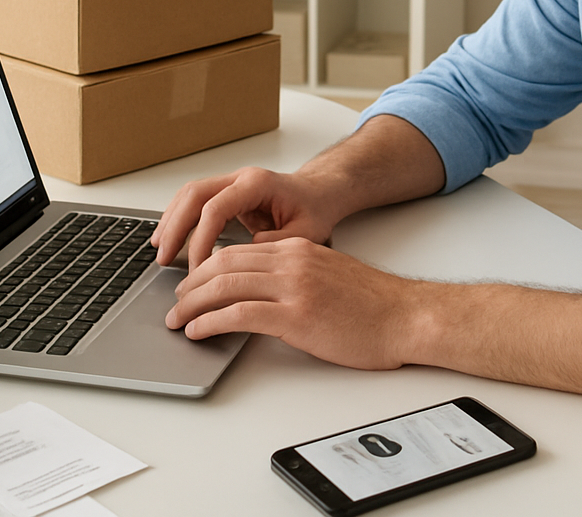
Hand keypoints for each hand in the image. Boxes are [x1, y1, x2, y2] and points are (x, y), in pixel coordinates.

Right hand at [151, 166, 341, 267]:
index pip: (216, 208)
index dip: (200, 239)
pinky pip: (194, 200)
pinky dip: (178, 217)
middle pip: (194, 195)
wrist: (319, 194)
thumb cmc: (314, 210)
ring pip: (189, 194)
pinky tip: (170, 235)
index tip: (196, 267)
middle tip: (163, 257)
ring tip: (160, 248)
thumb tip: (244, 255)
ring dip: (171, 220)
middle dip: (175, 227)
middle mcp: (240, 178)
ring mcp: (231, 183)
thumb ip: (277, 243)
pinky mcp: (227, 193)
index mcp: (257, 184)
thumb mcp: (306, 232)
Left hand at [165, 237, 421, 369]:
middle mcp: (291, 261)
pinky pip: (239, 314)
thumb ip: (294, 275)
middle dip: (190, 285)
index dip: (205, 267)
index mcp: (298, 249)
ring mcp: (293, 287)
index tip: (190, 283)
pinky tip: (198, 331)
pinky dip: (211, 322)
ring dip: (192, 304)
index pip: (237, 250)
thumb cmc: (374, 305)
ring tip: (178, 320)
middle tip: (175, 303)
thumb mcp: (328, 276)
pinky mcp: (295, 316)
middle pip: (223, 264)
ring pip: (225, 286)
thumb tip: (262, 290)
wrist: (406, 318)